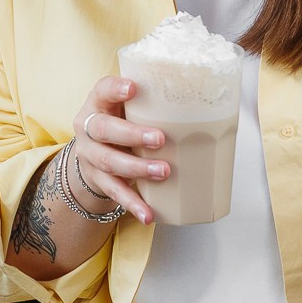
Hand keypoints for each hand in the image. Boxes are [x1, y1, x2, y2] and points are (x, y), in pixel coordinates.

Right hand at [70, 75, 167, 225]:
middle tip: (160, 139)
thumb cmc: (122, 122)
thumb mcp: (129, 108)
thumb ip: (154, 104)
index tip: (133, 88)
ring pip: (109, 161)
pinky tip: (148, 214)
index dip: (115, 89)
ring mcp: (90, 155)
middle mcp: (89, 128)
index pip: (101, 89)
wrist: (95, 152)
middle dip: (132, 134)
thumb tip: (212, 104)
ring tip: (163, 172)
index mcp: (98, 103)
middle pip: (104, 129)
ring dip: (137, 168)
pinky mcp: (97, 180)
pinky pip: (114, 192)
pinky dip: (132, 203)